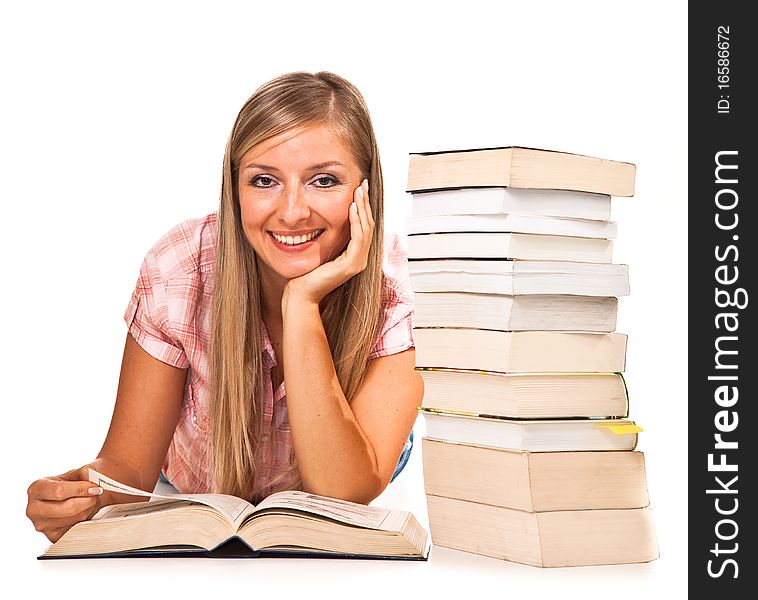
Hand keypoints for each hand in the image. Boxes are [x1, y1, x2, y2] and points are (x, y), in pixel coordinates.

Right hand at [26, 465, 103, 542]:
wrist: (71, 497)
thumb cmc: (71, 484)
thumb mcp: (76, 472)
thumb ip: (84, 472)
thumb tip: (89, 475)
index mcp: (36, 489)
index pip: (59, 491)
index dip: (80, 489)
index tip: (94, 487)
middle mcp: (34, 509)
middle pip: (68, 508)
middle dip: (87, 500)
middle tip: (96, 494)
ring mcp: (41, 525)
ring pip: (74, 519)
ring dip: (88, 509)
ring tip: (90, 501)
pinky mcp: (52, 536)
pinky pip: (75, 529)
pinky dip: (85, 519)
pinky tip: (84, 511)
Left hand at [284, 178, 374, 305]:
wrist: (301, 294)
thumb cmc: (306, 274)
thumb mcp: (320, 250)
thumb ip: (328, 238)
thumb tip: (326, 220)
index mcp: (355, 256)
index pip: (364, 227)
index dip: (363, 208)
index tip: (359, 190)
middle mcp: (360, 259)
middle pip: (369, 225)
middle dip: (366, 203)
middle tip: (363, 184)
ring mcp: (358, 263)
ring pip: (366, 229)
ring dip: (363, 208)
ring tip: (359, 191)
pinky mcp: (351, 265)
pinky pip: (358, 238)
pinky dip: (356, 221)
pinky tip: (352, 207)